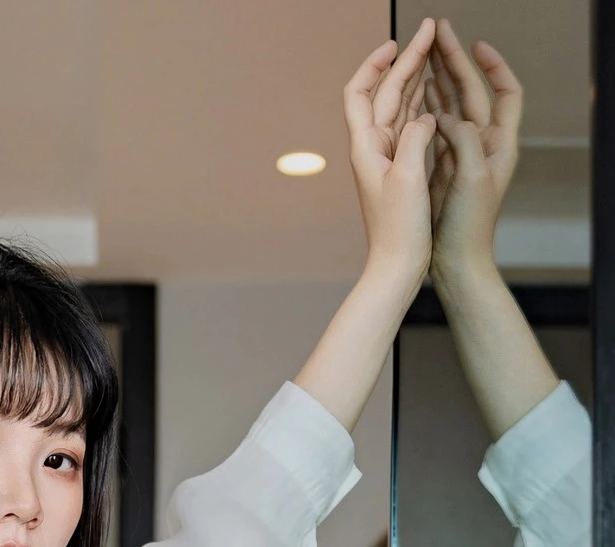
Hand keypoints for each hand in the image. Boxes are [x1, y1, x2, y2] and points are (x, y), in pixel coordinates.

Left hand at [343, 20, 437, 292]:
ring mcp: (386, 159)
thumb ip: (414, 138)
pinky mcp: (400, 171)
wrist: (396, 268)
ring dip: (414, 77)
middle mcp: (372, 149)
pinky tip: (433, 95)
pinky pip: (409, 127)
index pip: (360, 91)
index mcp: (366, 146)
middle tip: (431, 30)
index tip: (397, 42)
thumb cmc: (399, 231)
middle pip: (385, 92)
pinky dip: (420, 105)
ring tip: (434, 51)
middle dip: (407, 60)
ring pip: (398, 106)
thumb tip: (425, 115)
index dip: (374, 63)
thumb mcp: (408, 178)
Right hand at [427, 20, 522, 283]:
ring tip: (423, 53)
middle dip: (456, 62)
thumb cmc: (468, 226)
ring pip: (452, 106)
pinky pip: (436, 127)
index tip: (476, 45)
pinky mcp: (443, 168)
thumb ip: (463, 139)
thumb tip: (447, 116)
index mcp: (498, 144)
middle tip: (438, 32)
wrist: (457, 262)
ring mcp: (462, 155)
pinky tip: (415, 93)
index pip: (506, 92)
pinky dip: (426, 107)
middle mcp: (483, 145)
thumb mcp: (471, 177)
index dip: (494, 66)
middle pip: (473, 92)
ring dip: (439, 79)